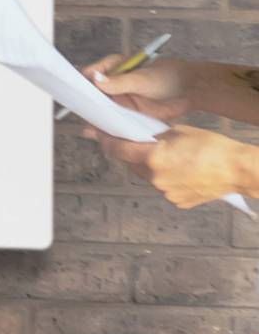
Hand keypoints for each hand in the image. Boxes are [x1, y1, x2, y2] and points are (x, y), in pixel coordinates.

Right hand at [85, 55, 214, 123]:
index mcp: (115, 67)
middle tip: (76, 109)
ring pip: (101, 106)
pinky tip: (99, 131)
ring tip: (85, 123)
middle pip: (93, 91)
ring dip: (94, 113)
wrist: (190, 91)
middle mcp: (114, 82)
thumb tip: (95, 79)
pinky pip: (113, 117)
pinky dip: (106, 123)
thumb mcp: (142, 79)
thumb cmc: (168, 78)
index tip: (73, 89)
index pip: (91, 73)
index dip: (81, 81)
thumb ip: (119, 81)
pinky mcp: (129, 111)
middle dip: (84, 100)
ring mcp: (121, 97)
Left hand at [86, 122, 258, 208]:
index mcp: (153, 158)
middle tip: (136, 142)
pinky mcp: (176, 201)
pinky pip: (162, 187)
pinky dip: (164, 178)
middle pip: (131, 163)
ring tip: (168, 157)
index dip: (105, 140)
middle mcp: (155, 178)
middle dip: (130, 152)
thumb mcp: (177, 132)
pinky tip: (179, 170)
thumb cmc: (212, 147)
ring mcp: (165, 192)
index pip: (118, 149)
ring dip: (148, 166)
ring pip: (146, 176)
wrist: (237, 170)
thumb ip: (153, 134)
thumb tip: (137, 134)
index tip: (95, 133)